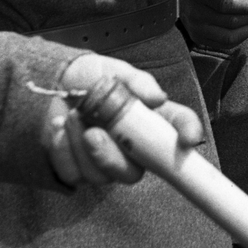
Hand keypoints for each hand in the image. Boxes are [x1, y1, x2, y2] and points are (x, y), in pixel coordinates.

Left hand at [46, 53, 204, 187]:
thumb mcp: (115, 71)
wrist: (56, 84)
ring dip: (79, 146)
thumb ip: (137, 82)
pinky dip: (62, 151)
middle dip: (109, 157)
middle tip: (92, 132)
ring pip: (99, 176)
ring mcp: (105, 162)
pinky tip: (59, 129)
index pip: (179, 126)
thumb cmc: (92, 77)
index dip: (190, 133)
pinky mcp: (78, 171)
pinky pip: (73, 174)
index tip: (190, 139)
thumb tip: (157, 98)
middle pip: (133, 173)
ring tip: (70, 116)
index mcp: (150, 119)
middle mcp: (133, 147)